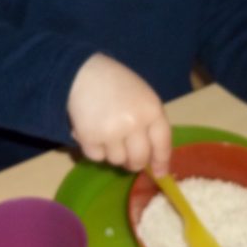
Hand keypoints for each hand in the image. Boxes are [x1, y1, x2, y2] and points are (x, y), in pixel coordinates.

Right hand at [67, 54, 171, 175]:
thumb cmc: (116, 83)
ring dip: (112, 152)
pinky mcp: (90, 137)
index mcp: (152, 110)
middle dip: (134, 162)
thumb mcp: (143, 96)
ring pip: (117, 160)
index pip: (162, 144)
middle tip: (128, 156)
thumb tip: (153, 157)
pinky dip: (94, 149)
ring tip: (106, 132)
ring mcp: (112, 132)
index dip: (161, 162)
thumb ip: (150, 122)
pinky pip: (96, 157)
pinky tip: (92, 131)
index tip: (159, 173)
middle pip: (139, 159)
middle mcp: (134, 123)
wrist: (83, 73)